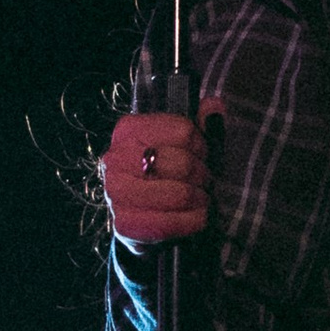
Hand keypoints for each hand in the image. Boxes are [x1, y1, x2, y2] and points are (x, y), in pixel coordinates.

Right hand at [104, 109, 208, 245]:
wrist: (143, 216)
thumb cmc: (167, 174)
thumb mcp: (184, 145)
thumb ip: (200, 124)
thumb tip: (214, 105)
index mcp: (128, 130)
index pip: (184, 131)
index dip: (201, 146)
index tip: (200, 155)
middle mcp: (115, 159)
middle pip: (182, 163)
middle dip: (202, 175)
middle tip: (203, 182)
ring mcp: (115, 192)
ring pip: (180, 194)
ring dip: (200, 199)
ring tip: (200, 199)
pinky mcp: (124, 224)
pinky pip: (171, 223)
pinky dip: (193, 221)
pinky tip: (196, 217)